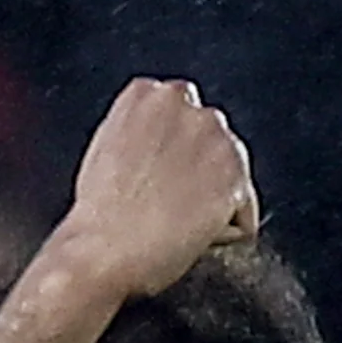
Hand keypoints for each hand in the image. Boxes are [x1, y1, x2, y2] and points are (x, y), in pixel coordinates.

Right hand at [37, 78, 260, 306]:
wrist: (103, 250)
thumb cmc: (98, 216)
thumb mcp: (107, 149)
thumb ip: (142, 133)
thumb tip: (163, 148)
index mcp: (145, 92)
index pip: (184, 120)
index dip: (173, 159)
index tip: (155, 182)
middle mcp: (184, 102)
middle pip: (214, 145)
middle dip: (200, 174)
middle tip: (165, 205)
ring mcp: (214, 137)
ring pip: (232, 179)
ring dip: (213, 203)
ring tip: (173, 220)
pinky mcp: (237, 178)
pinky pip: (243, 219)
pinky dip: (223, 235)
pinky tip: (189, 235)